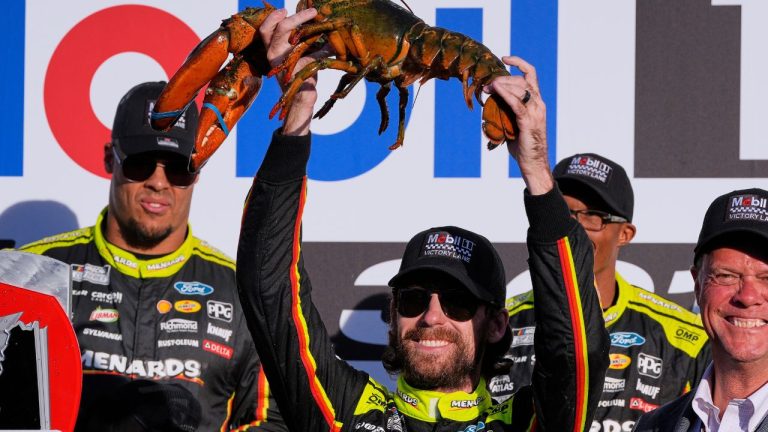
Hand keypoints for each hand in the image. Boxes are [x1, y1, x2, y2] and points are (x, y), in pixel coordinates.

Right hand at [259, 8, 319, 135]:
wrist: (302, 98)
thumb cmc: (302, 74)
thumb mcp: (302, 53)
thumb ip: (306, 39)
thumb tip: (322, 22)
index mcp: (271, 49)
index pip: (265, 29)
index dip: (272, 17)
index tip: (285, 10)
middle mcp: (273, 54)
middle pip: (277, 28)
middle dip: (296, 17)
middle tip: (312, 11)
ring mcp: (282, 62)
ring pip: (289, 37)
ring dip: (305, 25)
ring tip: (319, 19)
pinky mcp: (295, 69)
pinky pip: (311, 52)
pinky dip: (323, 47)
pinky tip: (331, 46)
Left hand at [486, 56, 552, 194]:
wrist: (533, 163)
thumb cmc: (523, 145)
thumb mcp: (513, 122)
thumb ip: (506, 110)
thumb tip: (491, 101)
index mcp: (537, 102)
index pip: (530, 74)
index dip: (519, 63)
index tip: (504, 58)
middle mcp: (539, 103)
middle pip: (521, 80)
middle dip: (503, 78)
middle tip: (487, 84)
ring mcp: (536, 112)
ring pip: (520, 88)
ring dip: (502, 85)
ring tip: (488, 86)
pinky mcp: (529, 121)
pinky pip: (517, 104)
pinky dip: (505, 94)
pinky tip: (495, 90)